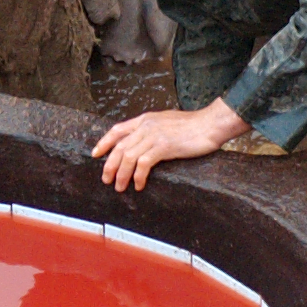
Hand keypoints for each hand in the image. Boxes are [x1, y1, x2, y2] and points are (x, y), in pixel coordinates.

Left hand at [90, 98, 250, 191]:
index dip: (104, 142)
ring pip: (128, 157)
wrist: (210, 124)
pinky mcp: (164, 146)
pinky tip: (139, 185)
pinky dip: (138, 177)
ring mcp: (154, 136)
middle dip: (109, 165)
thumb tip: (143, 143)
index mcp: (145, 119)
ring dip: (121, 175)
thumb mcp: (167, 122)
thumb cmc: (193, 126)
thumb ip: (152, 130)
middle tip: (106, 179)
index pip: (117, 130)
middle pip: (119, 147)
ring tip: (120, 187)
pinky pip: (143, 164)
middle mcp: (146, 126)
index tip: (95, 154)